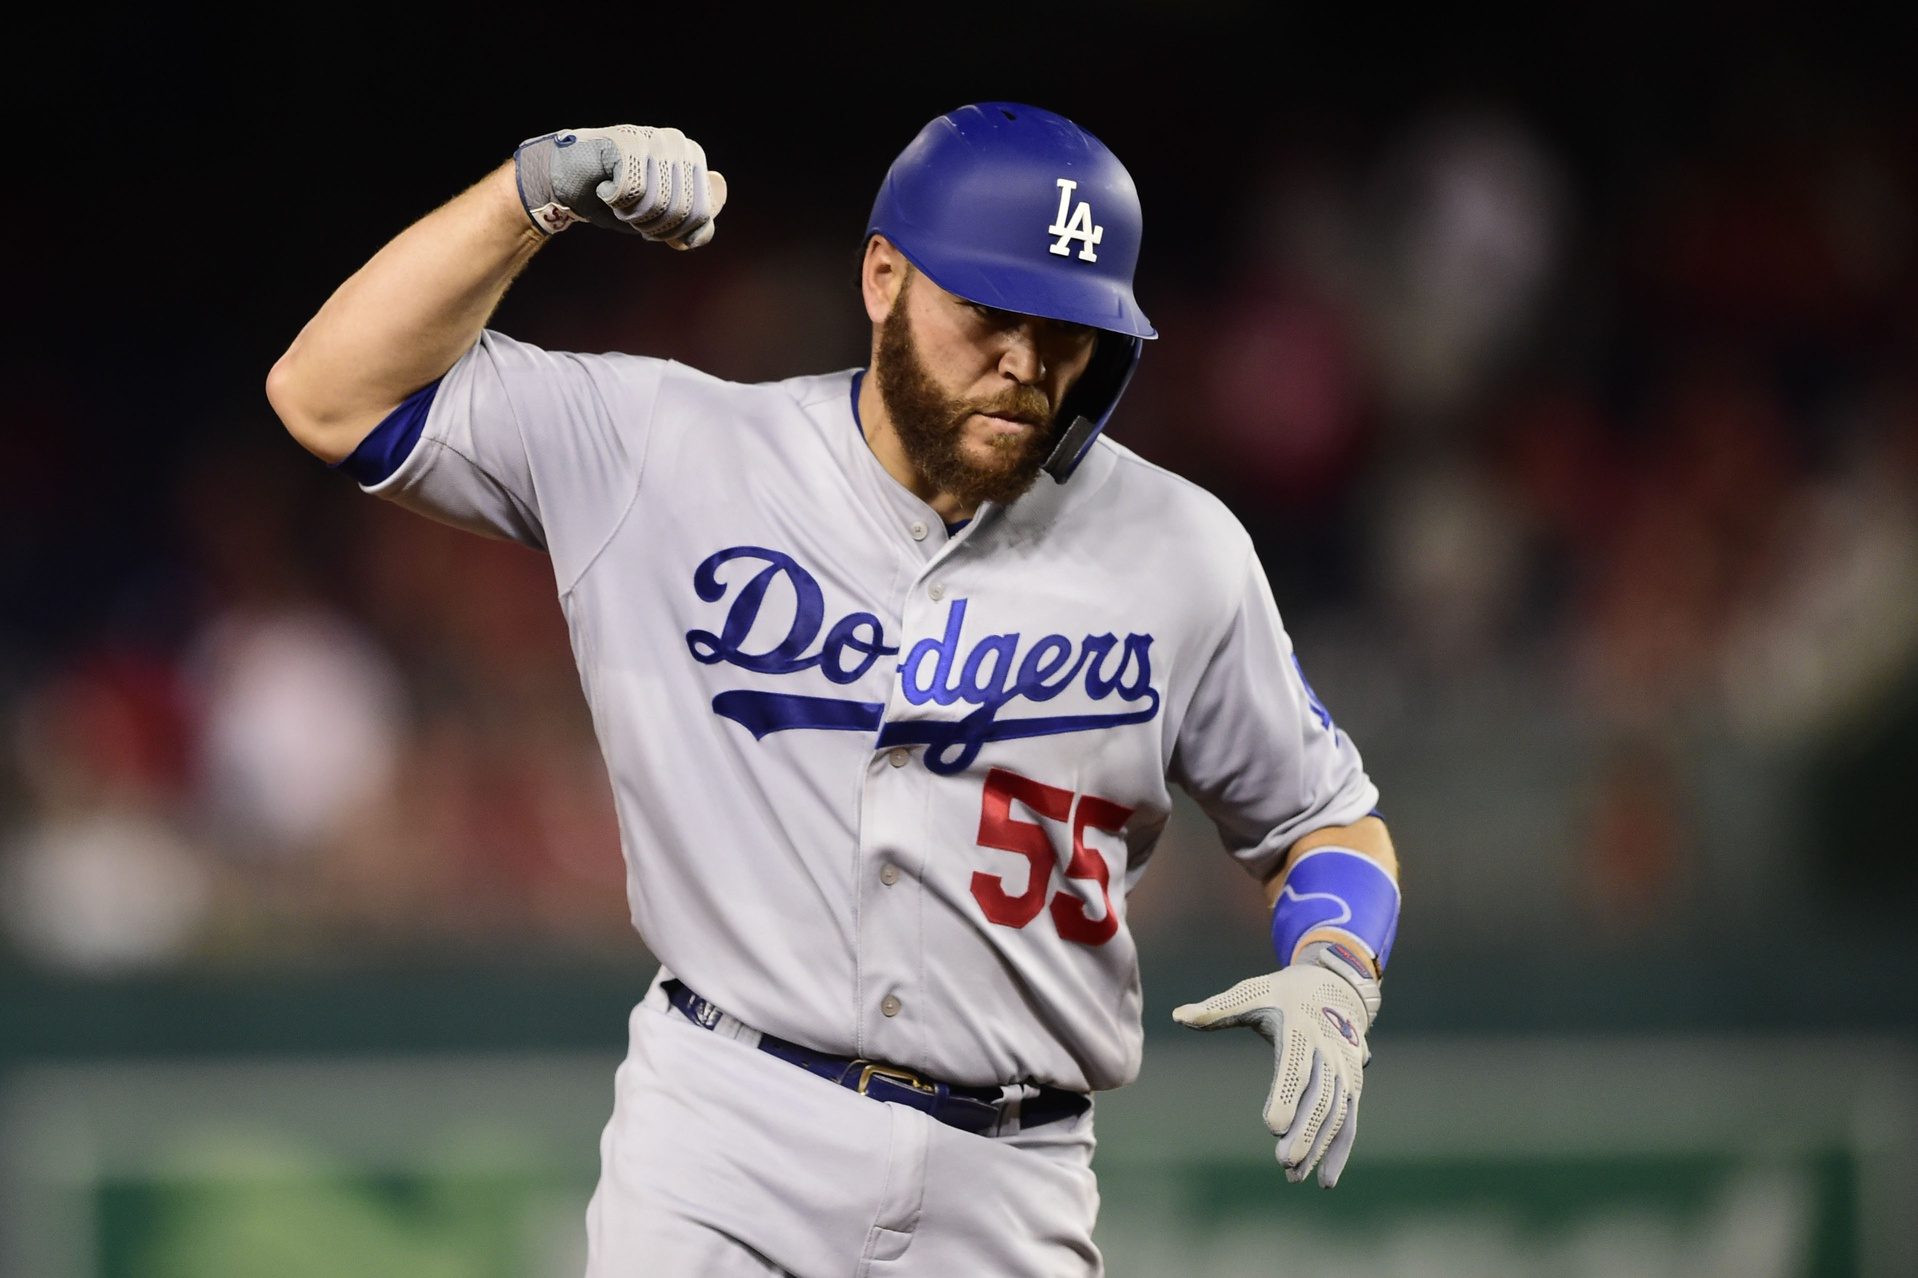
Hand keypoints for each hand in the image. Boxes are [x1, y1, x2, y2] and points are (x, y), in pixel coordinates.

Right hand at [513, 125, 726, 246]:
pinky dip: (614, 201)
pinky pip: (633, 191)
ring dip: (631, 214)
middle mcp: (679, 143)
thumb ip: (697, 219)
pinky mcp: (628, 141)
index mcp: (693, 158)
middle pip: (682, 211)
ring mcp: (654, 138)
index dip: (672, 232)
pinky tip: (605, 186)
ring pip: (658, 203)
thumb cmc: (618, 199)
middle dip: (652, 225)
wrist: (568, 181)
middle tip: (629, 213)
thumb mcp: (663, 219)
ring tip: (617, 199)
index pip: (702, 215)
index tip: (650, 224)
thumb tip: (714, 195)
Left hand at [1172, 942, 1379, 1186]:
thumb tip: (1177, 1015)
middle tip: (1283, 1160)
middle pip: (1320, 1097)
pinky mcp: (1353, 1085)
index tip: (1272, 1126)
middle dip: (1304, 1131)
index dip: (1287, 1096)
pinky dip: (1339, 1151)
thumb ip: (1217, 1009)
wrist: (1336, 986)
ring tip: (1294, 1175)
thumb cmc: (1284, 993)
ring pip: (1336, 1113)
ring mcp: (1345, 1070)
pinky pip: (1349, 1121)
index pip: (1296, 1067)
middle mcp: (1328, 1052)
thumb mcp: (1252, 992)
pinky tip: (1324, 1180)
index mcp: (1301, 1029)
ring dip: (1318, 1146)